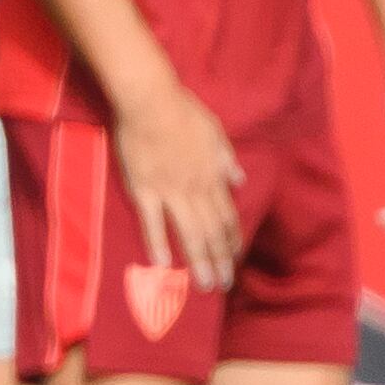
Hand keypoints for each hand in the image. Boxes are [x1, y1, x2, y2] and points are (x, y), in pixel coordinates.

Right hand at [113, 82, 243, 291]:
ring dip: (199, 260)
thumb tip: (239, 180)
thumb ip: (226, 159)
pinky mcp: (144, 189)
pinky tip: (163, 264)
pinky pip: (153, 221)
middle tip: (223, 285)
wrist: (151, 100)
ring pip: (189, 232)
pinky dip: (158, 243)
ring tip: (203, 284)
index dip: (232, 239)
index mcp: (212, 175)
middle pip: (212, 230)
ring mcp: (170, 191)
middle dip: (220, 260)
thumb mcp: (215, 131)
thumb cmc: (183, 111)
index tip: (235, 258)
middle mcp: (196, 188)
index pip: (227, 214)